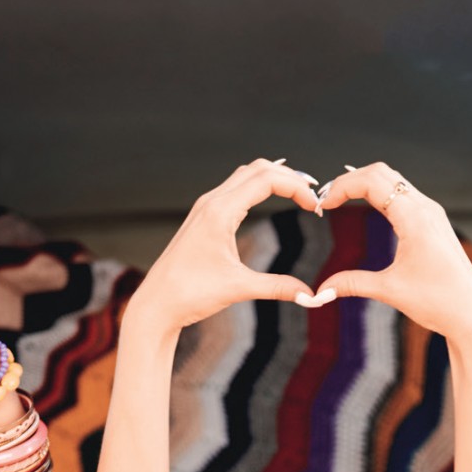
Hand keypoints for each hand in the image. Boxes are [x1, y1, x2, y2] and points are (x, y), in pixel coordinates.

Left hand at [128, 159, 322, 333]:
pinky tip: (270, 199)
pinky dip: (258, 187)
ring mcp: (205, 207)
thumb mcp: (239, 288)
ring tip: (298, 194)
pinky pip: (234, 188)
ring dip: (273, 179)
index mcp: (220, 212)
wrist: (156, 303)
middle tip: (312, 196)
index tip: (314, 208)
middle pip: (258, 168)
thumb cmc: (189, 294)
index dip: (297, 188)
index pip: (267, 179)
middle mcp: (211, 202)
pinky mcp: (203, 217)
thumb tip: (312, 297)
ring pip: (245, 175)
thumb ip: (278, 287)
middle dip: (289, 177)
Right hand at [315, 163, 471, 348]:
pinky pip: (403, 195)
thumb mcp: (390, 290)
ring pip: (393, 181)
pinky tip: (366, 207)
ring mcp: (432, 214)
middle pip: (381, 173)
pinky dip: (380, 194)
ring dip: (365, 185)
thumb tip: (320, 291)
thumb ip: (352, 284)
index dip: (342, 187)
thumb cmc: (440, 302)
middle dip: (350, 180)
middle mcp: (426, 209)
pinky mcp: (434, 223)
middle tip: (328, 200)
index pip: (372, 182)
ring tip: (341, 200)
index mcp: (415, 218)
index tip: (323, 205)